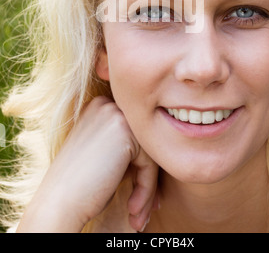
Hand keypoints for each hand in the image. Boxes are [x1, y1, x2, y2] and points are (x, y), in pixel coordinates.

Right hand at [17, 96, 158, 231]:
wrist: (57, 202)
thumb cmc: (79, 185)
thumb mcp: (104, 155)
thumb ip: (127, 144)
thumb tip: (160, 150)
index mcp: (99, 107)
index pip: (134, 134)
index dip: (140, 166)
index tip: (140, 194)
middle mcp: (107, 105)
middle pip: (144, 142)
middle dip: (146, 178)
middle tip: (143, 208)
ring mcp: (115, 115)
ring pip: (150, 154)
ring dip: (148, 188)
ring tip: (138, 213)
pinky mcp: (125, 132)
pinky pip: (150, 164)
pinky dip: (146, 190)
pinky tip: (132, 209)